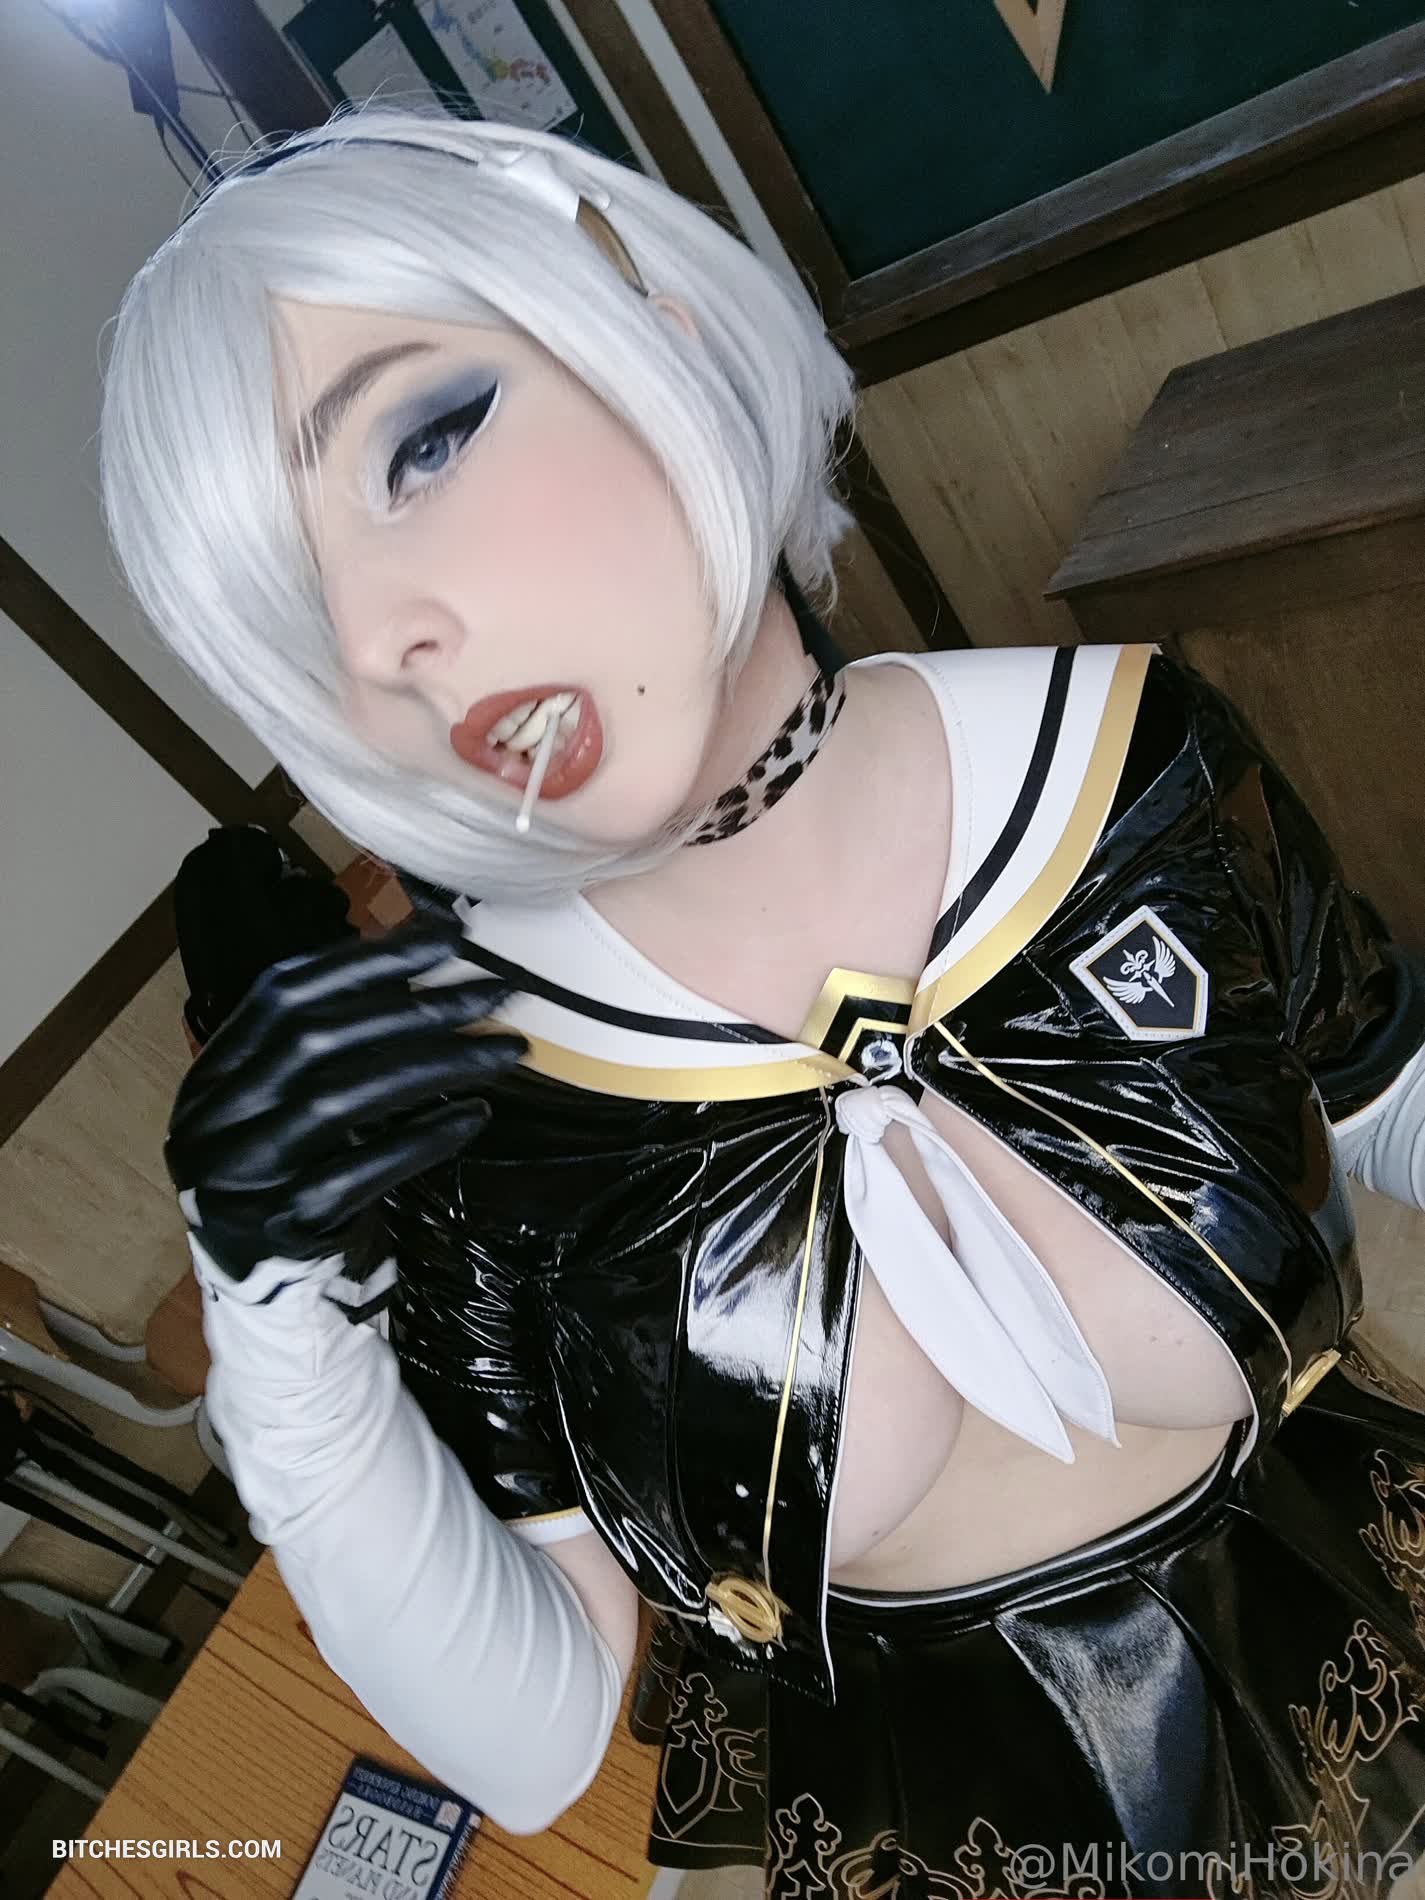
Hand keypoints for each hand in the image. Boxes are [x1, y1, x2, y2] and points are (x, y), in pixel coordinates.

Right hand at [165, 921, 525, 1283]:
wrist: (259, 1274)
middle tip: (494, 991)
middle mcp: (215, 1114)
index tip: (445, 937)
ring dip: (432, 1065)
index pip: (284, 991)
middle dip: (415, 1008)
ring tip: (501, 1051)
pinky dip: (422, 1139)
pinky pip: (360, 1171)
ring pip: (341, 1100)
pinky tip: (473, 1115)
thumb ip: (330, 1034)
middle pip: (317, 1039)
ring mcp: (242, 1171)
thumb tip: (422, 955)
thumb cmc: (291, 1164)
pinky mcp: (281, 1222)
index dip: (365, 959)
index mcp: (215, 1069)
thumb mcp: (287, 1095)